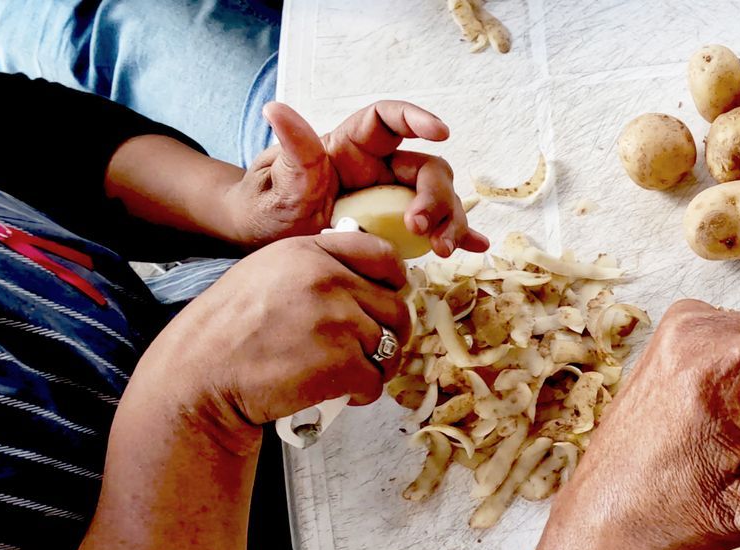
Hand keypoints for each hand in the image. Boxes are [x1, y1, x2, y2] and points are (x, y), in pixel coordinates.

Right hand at [133, 231, 410, 455]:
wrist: (198, 379)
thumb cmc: (226, 334)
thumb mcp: (264, 275)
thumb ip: (313, 269)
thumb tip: (364, 282)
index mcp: (308, 252)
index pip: (381, 254)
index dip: (393, 281)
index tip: (386, 298)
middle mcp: (326, 279)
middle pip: (394, 306)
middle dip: (386, 333)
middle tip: (365, 350)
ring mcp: (337, 321)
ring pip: (391, 346)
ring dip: (375, 365)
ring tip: (346, 373)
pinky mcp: (342, 364)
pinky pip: (377, 381)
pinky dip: (362, 393)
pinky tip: (337, 393)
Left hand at [220, 101, 489, 254]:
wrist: (265, 246)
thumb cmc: (268, 209)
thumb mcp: (279, 183)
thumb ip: (292, 150)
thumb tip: (276, 108)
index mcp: (351, 148)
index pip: (388, 120)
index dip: (417, 119)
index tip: (440, 132)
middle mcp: (379, 170)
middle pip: (426, 168)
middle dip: (434, 196)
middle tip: (419, 227)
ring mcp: (393, 201)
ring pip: (439, 200)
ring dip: (449, 222)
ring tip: (440, 250)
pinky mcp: (399, 230)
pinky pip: (436, 228)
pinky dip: (458, 235)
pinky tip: (474, 246)